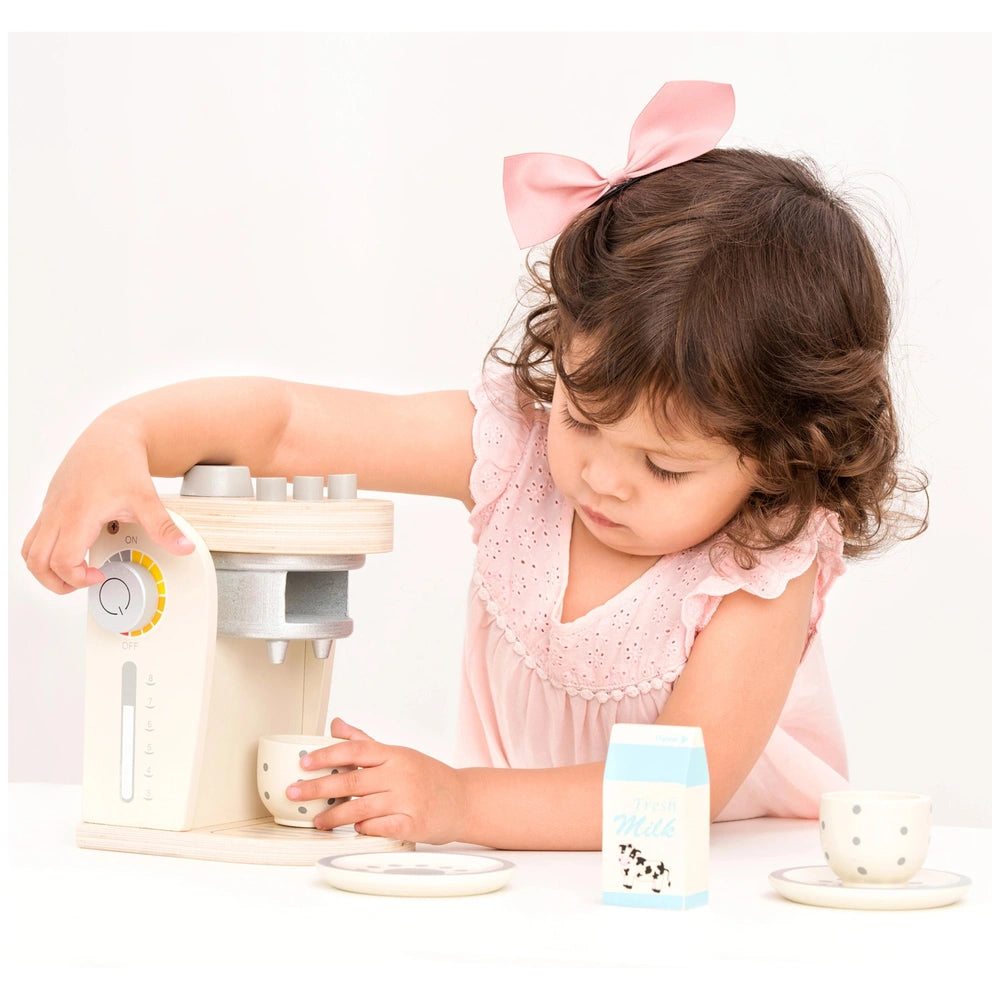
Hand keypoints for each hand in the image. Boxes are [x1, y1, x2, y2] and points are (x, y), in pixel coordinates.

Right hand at [22, 413, 193, 593]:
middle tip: (83, 582)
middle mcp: (57, 513)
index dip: (78, 578)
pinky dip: (46, 551)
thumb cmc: (121, 462)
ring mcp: (51, 508)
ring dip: (45, 569)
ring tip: (73, 573)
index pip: (62, 561)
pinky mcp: (51, 504)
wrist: (111, 436)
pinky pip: (36, 535)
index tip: (99, 574)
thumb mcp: (146, 498)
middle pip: (36, 562)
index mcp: (77, 516)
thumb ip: (163, 528)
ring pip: (29, 550)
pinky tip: (73, 549)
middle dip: (56, 582)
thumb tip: (183, 547)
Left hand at [288, 718, 467, 844]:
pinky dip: (363, 829)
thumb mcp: (398, 753)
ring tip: (317, 820)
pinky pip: (379, 828)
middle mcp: (400, 775)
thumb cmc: (428, 776)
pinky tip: (353, 830)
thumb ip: (364, 741)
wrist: (464, 800)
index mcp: (394, 755)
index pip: (355, 751)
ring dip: (334, 816)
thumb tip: (336, 723)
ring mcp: (407, 800)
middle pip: (352, 782)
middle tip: (294, 793)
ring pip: (361, 809)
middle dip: (318, 788)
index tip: (303, 763)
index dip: (326, 755)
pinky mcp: (413, 824)